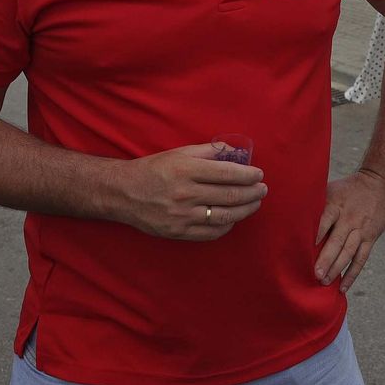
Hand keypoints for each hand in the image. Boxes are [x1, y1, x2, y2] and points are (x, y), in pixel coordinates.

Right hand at [117, 144, 266, 240]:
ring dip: (246, 210)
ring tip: (255, 203)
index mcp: (186, 170)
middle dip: (253, 193)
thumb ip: (209, 151)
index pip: (228, 173)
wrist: (122, 193)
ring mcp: (181, 215)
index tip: (259, 175)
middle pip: (230, 195)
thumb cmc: (154, 169)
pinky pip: (211, 232)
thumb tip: (236, 152)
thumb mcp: (180, 153)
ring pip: (225, 216)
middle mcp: (185, 193)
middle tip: (263, 189)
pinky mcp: (177, 232)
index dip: (249, 175)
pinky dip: (227, 226)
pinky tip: (234, 219)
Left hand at [315, 167, 384, 291]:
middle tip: (315, 274)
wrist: (379, 183)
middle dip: (326, 259)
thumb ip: (315, 204)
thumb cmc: (347, 189)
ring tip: (325, 282)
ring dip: (337, 268)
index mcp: (336, 205)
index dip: (315, 236)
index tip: (303, 251)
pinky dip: (352, 274)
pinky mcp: (371, 237)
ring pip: (349, 252)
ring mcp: (361, 229)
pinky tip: (343, 286)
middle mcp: (350, 218)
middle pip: (337, 241)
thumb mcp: (331, 189)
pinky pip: (361, 258)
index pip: (325, 221)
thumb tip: (289, 217)